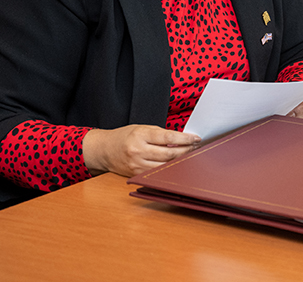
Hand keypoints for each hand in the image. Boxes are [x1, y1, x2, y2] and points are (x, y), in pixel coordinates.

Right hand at [82, 125, 200, 177]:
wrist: (104, 150)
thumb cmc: (124, 136)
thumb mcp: (142, 128)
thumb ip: (161, 134)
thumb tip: (182, 140)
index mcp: (140, 135)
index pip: (168, 138)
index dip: (185, 139)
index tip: (196, 138)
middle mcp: (138, 151)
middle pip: (169, 154)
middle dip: (186, 151)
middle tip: (196, 147)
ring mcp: (137, 165)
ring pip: (165, 166)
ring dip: (179, 161)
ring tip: (189, 155)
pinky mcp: (136, 174)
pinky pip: (156, 173)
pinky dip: (168, 169)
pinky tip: (175, 165)